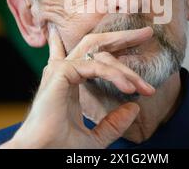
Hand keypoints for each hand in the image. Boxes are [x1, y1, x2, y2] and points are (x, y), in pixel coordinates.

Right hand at [0, 25, 154, 148]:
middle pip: (97, 45)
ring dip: (126, 70)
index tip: (132, 38)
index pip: (89, 55)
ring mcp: (62, 69)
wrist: (42, 155)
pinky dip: (114, 76)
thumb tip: (134, 109)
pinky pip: (95, 66)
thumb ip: (113, 123)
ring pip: (101, 56)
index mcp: (69, 81)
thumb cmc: (59, 148)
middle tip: (146, 33)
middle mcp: (65, 71)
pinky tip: (129, 89)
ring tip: (145, 87)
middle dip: (122, 37)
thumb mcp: (95, 137)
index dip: (109, 44)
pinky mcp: (61, 72)